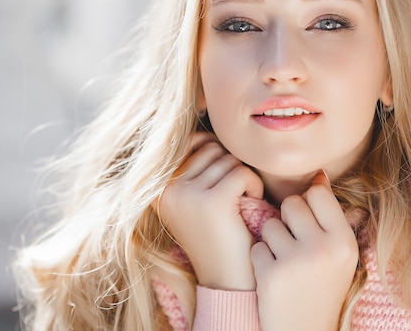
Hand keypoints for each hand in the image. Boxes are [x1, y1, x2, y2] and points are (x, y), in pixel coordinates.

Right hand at [154, 132, 263, 289]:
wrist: (226, 280)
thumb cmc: (217, 234)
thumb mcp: (193, 199)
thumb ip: (192, 166)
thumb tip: (206, 130)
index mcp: (157, 186)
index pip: (192, 142)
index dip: (215, 156)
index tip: (221, 183)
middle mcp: (165, 188)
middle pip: (212, 148)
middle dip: (229, 167)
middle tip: (232, 195)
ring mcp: (186, 195)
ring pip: (229, 159)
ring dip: (242, 177)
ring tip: (239, 203)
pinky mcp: (211, 202)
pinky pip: (243, 173)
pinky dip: (254, 186)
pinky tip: (250, 205)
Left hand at [251, 171, 358, 330]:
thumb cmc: (322, 288)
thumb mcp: (340, 256)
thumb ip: (331, 218)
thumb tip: (318, 175)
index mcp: (344, 241)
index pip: (318, 194)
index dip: (308, 203)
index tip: (307, 218)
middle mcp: (323, 249)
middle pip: (292, 203)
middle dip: (288, 219)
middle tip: (294, 242)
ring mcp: (296, 262)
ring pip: (270, 223)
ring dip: (272, 239)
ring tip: (284, 261)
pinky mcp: (271, 275)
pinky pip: (257, 247)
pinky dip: (261, 260)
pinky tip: (273, 276)